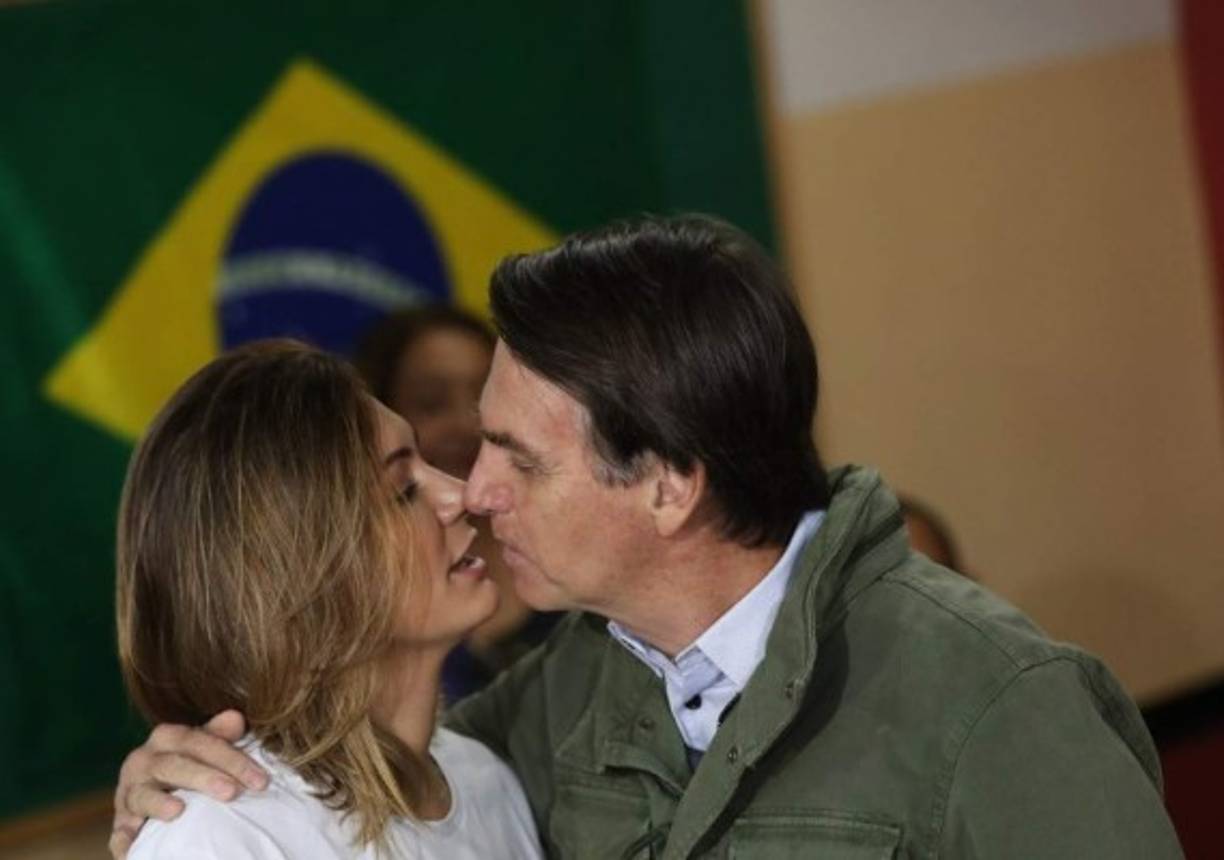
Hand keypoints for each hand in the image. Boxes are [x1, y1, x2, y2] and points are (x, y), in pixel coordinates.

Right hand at [109, 710, 267, 858]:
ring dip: (159, 803)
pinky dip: (125, 839)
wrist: (151, 790)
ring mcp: (129, 793)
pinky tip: (132, 845)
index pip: (200, 742)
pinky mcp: (121, 823)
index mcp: (168, 738)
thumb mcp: (203, 747)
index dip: (231, 759)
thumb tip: (236, 718)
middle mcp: (143, 761)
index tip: (260, 780)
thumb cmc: (187, 765)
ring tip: (178, 810)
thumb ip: (219, 735)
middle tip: (232, 792)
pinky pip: (120, 832)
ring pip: (142, 795)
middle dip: (204, 778)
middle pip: (173, 765)